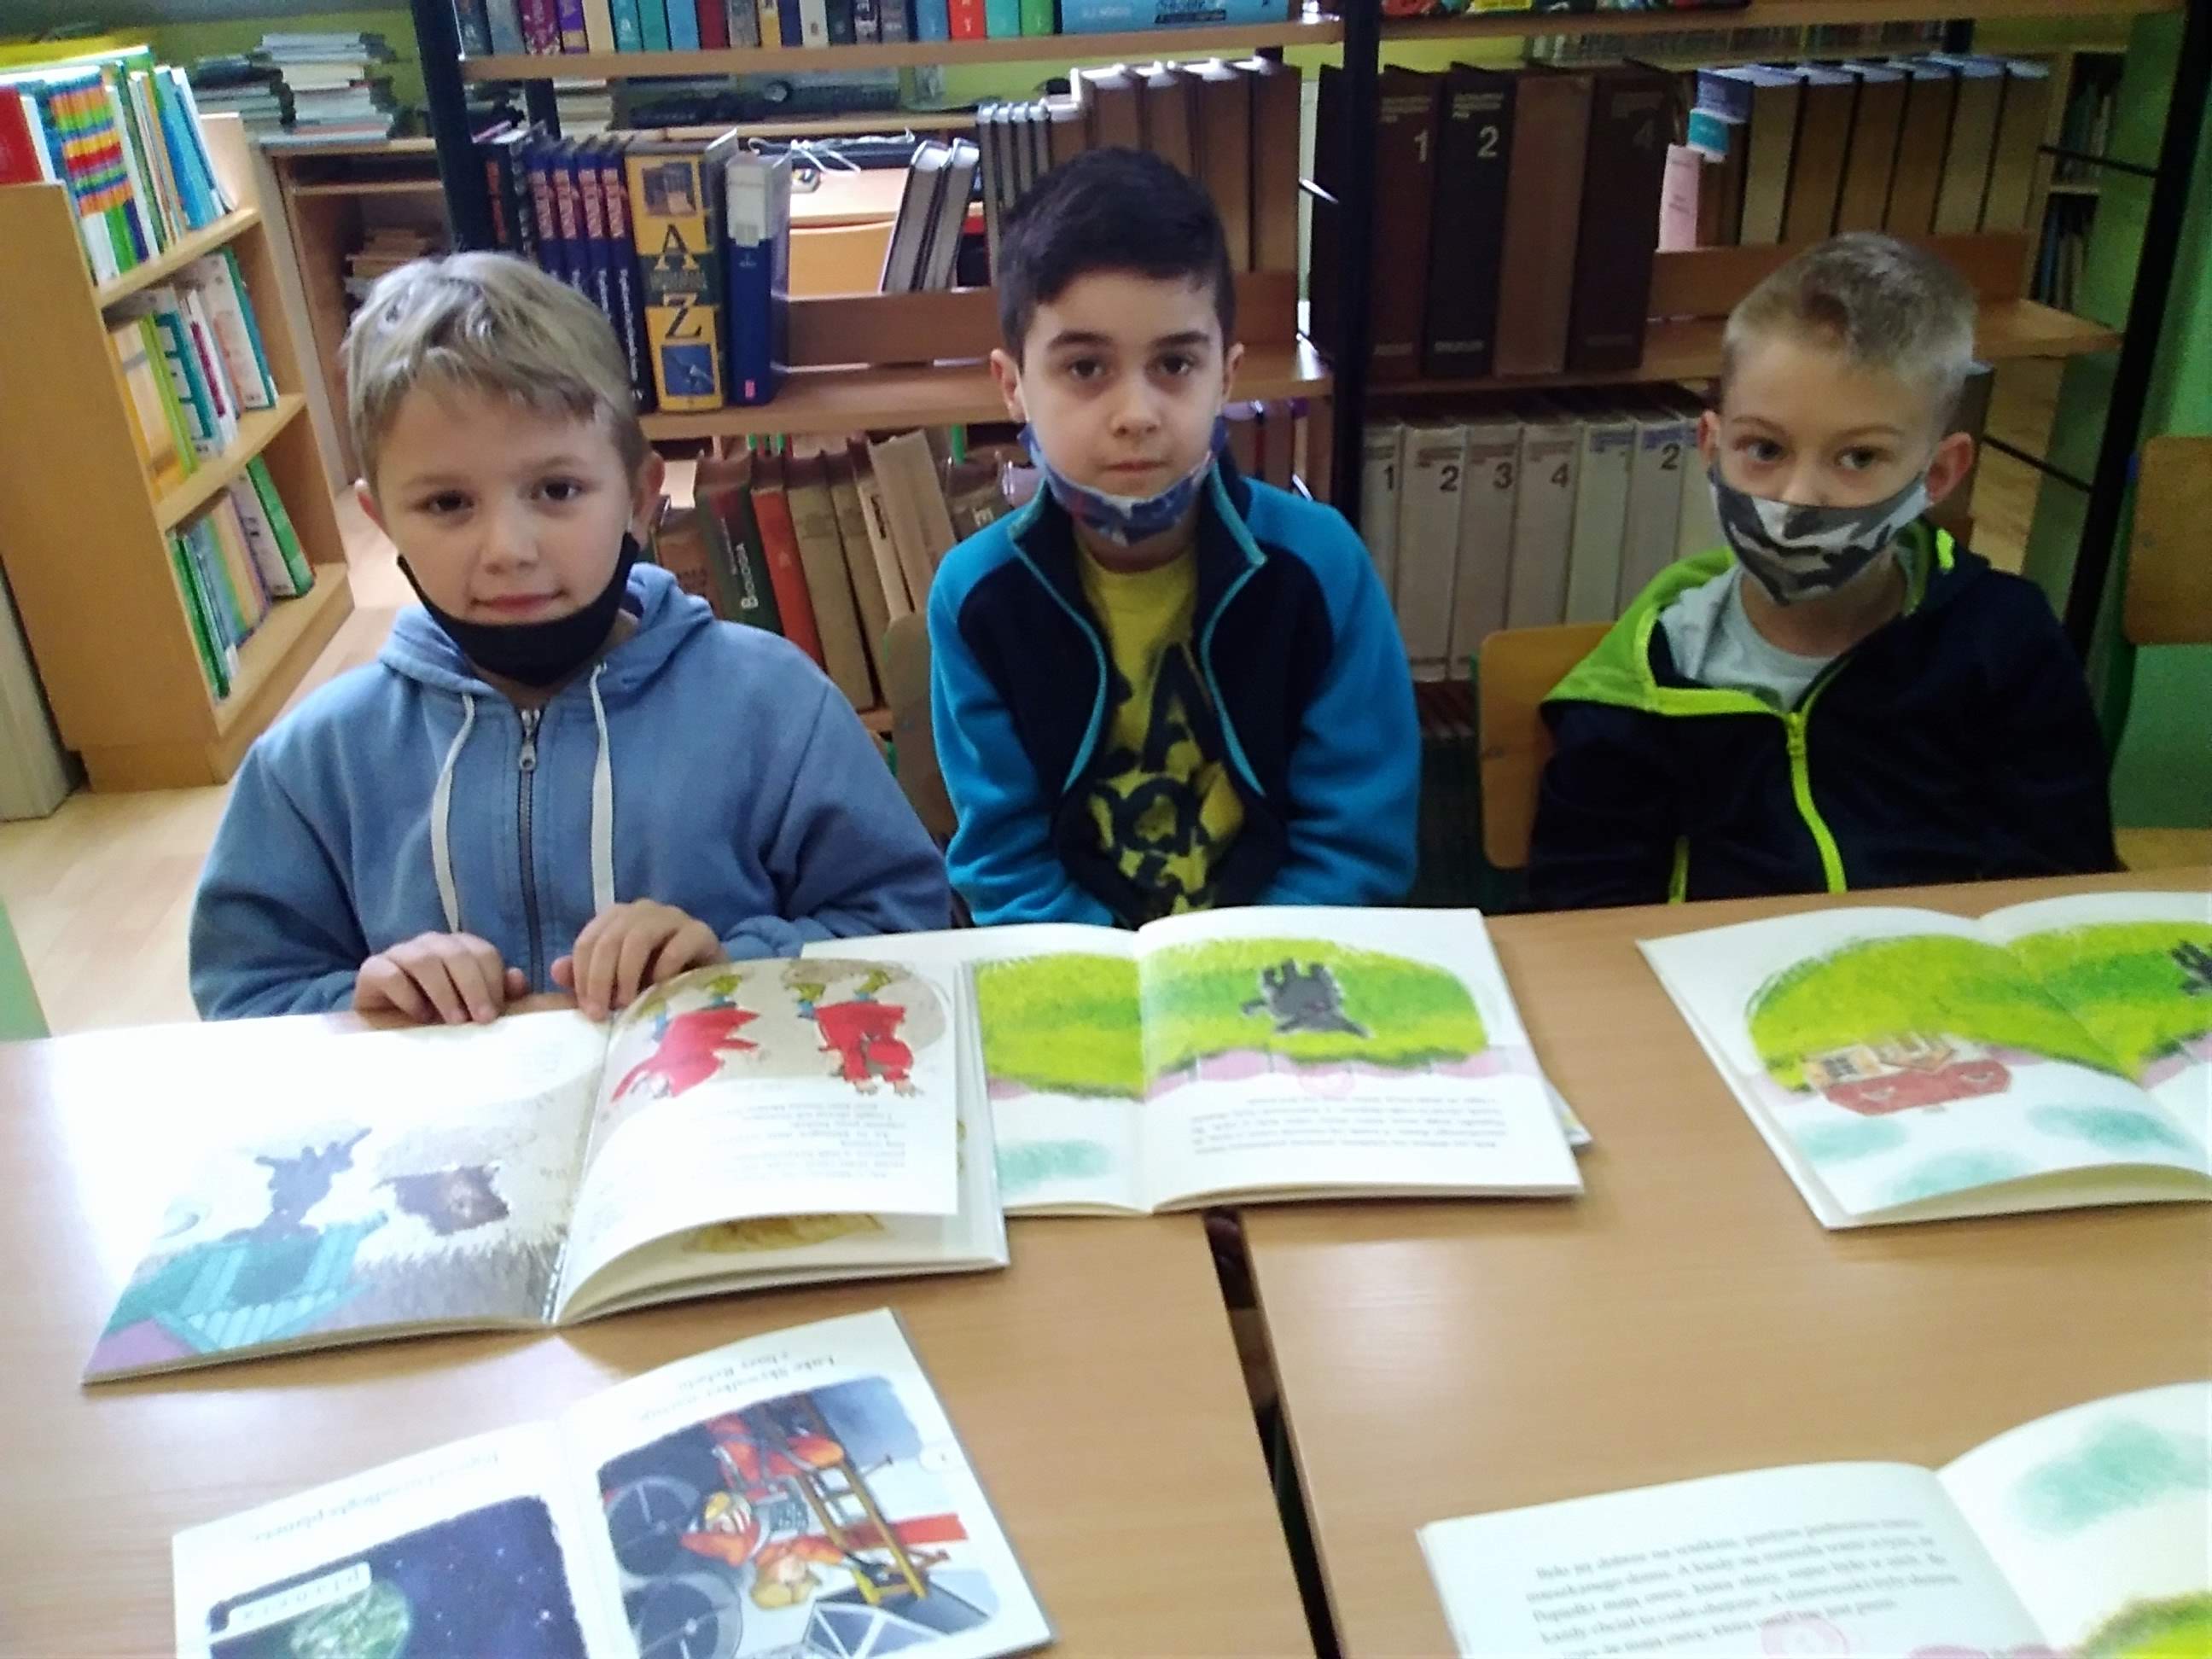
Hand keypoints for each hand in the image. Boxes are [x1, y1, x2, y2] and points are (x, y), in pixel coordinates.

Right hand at [355, 933, 527, 1024]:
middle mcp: (431, 944)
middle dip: (474, 987)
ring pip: (424, 960)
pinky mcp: (372, 969)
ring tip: (454, 1022)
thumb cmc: (437, 1014)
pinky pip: (390, 974)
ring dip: (444, 992)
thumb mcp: (471, 1007)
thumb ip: (499, 993)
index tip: (494, 1014)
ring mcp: (400, 953)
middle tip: (481, 1020)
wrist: (386, 1026)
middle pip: (457, 954)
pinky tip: (420, 1017)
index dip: (493, 982)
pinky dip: (407, 996)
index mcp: (459, 948)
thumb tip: (517, 979)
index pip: (483, 953)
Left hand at [552, 900, 726, 1018]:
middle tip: (602, 1012)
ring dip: (627, 974)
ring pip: (638, 937)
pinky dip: (664, 969)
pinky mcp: (701, 932)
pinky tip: (660, 989)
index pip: (588, 941)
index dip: (582, 976)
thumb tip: (558, 969)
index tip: (588, 1010)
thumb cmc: (658, 985)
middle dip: (600, 979)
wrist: (708, 987)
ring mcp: (673, 918)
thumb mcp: (616, 986)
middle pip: (609, 938)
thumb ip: (586, 978)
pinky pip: (677, 945)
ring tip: (628, 1003)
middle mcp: (643, 911)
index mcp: (618, 920)